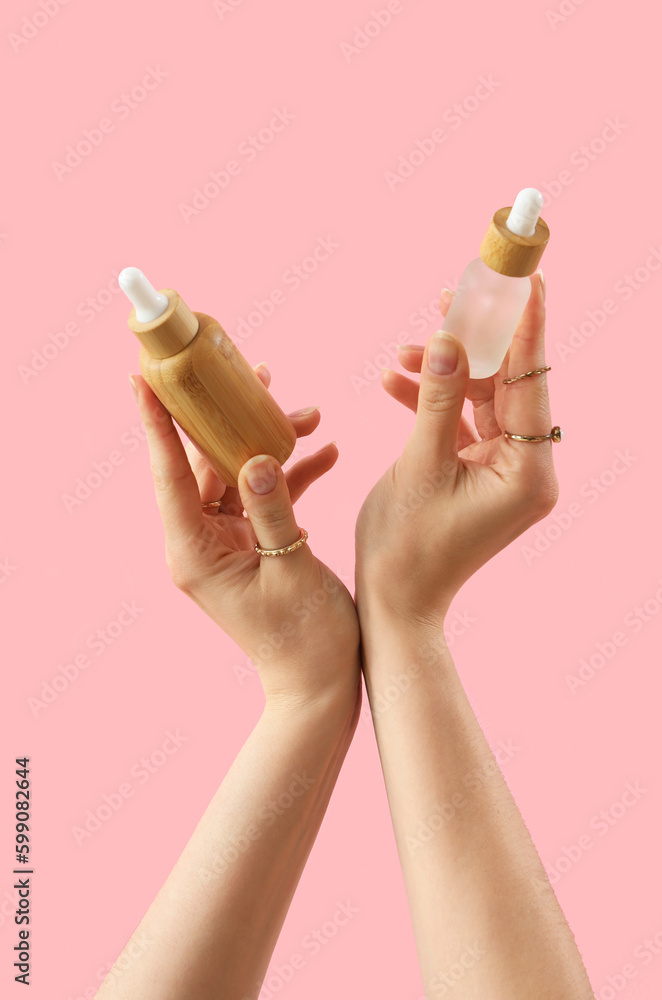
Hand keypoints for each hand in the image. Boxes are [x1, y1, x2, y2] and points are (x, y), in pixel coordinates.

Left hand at [130, 362, 360, 709]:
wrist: (320, 685)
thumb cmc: (305, 639)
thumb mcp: (291, 568)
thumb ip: (274, 508)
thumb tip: (256, 455)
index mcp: (194, 550)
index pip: (169, 475)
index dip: (156, 423)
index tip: (143, 378)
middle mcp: (201, 542)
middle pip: (204, 464)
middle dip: (232, 419)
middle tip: (250, 370)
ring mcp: (226, 542)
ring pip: (239, 474)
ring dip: (272, 444)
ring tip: (308, 413)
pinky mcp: (253, 543)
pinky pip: (264, 496)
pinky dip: (292, 473)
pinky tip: (326, 450)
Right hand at [355, 272, 557, 629]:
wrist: (394, 604)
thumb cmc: (405, 548)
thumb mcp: (420, 465)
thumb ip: (439, 398)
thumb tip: (452, 337)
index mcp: (528, 472)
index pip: (531, 382)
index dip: (526, 325)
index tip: (526, 276)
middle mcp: (527, 470)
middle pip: (509, 386)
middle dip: (475, 343)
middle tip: (452, 297)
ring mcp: (504, 473)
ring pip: (482, 400)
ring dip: (444, 373)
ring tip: (405, 351)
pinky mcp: (480, 475)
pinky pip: (462, 423)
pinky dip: (433, 403)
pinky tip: (398, 381)